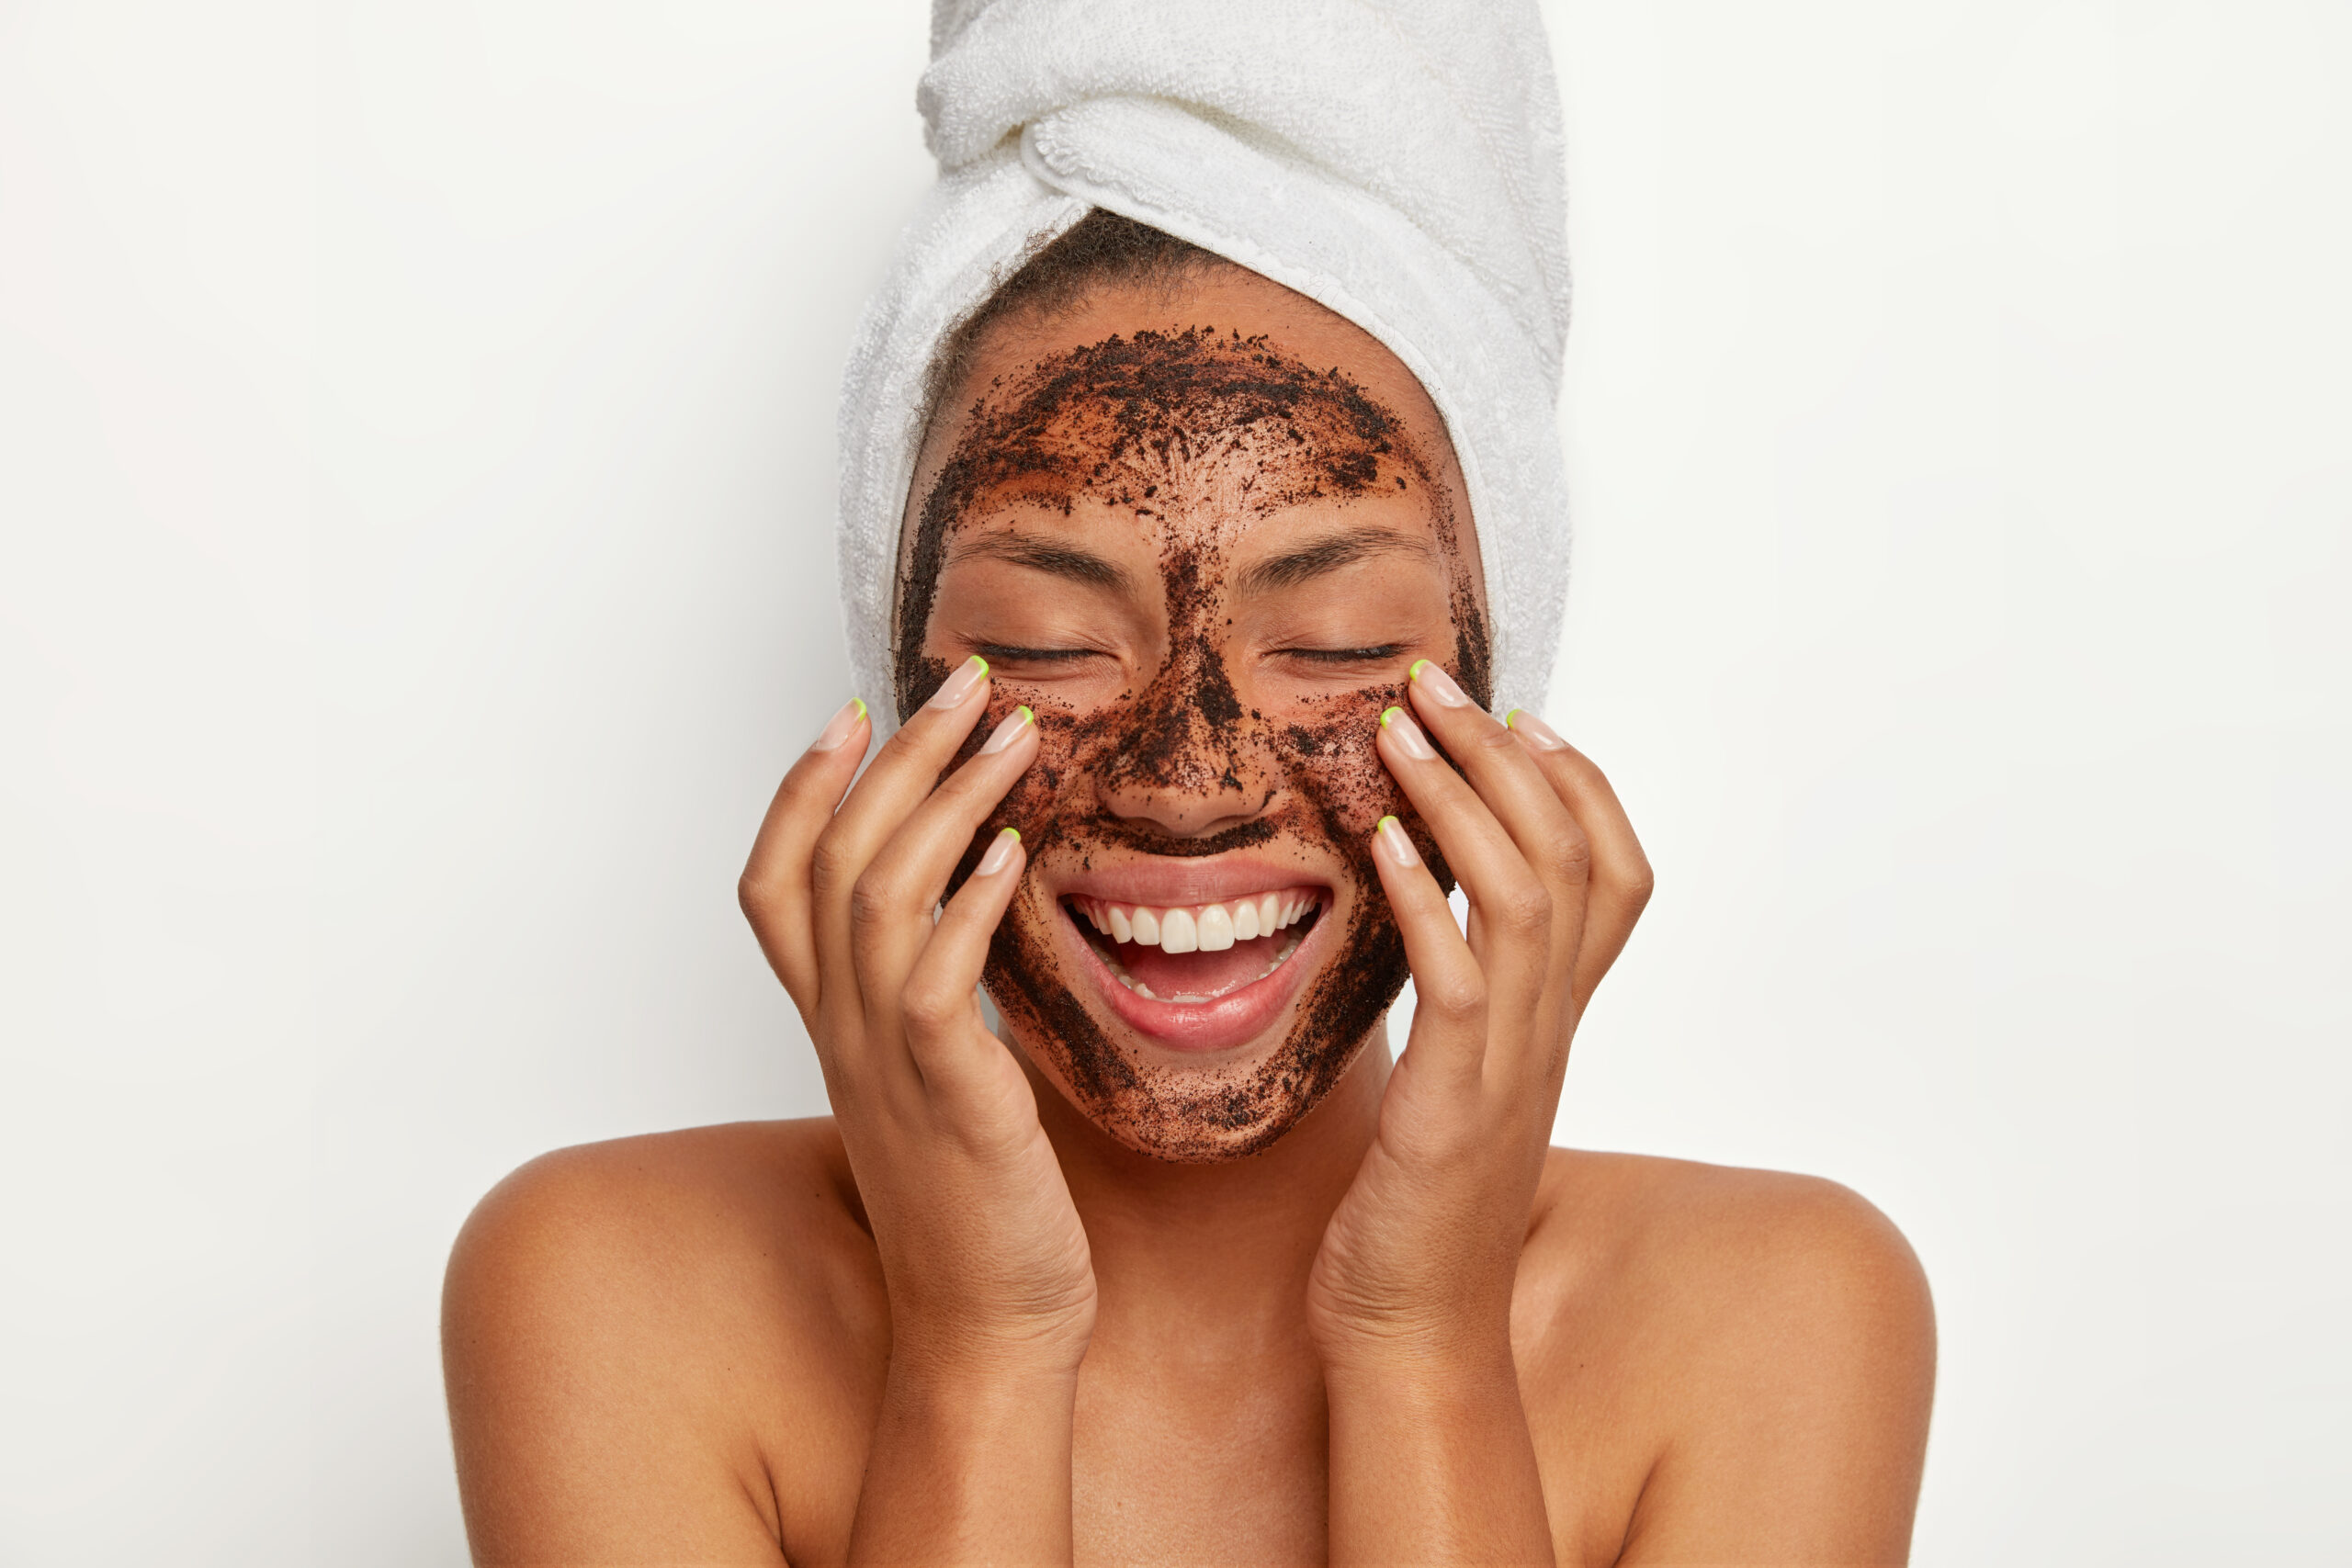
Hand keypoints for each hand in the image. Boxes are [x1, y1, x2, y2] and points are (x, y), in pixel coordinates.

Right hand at [738, 658, 1096, 1374]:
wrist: (986, 1327)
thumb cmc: (977, 1206)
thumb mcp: (936, 1085)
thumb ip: (929, 1002)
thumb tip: (970, 921)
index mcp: (833, 1027)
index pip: (775, 884)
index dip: (801, 790)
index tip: (851, 709)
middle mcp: (841, 1033)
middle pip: (832, 861)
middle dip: (895, 758)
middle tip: (966, 685)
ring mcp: (883, 1064)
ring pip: (876, 897)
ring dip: (944, 802)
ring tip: (1011, 736)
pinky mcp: (945, 1097)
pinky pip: (931, 979)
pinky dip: (967, 905)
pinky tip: (1014, 852)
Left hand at [1307, 662, 1651, 1365]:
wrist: (1412, 1330)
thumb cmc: (1416, 1206)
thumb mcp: (1451, 1080)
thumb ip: (1457, 1000)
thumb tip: (1421, 920)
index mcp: (1557, 1021)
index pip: (1618, 873)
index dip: (1581, 781)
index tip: (1516, 714)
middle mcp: (1554, 1030)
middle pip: (1579, 855)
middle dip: (1508, 754)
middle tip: (1431, 684)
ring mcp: (1515, 1065)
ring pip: (1530, 894)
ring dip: (1463, 798)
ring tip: (1398, 730)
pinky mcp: (1456, 1104)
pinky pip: (1461, 977)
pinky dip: (1426, 896)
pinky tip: (1379, 839)